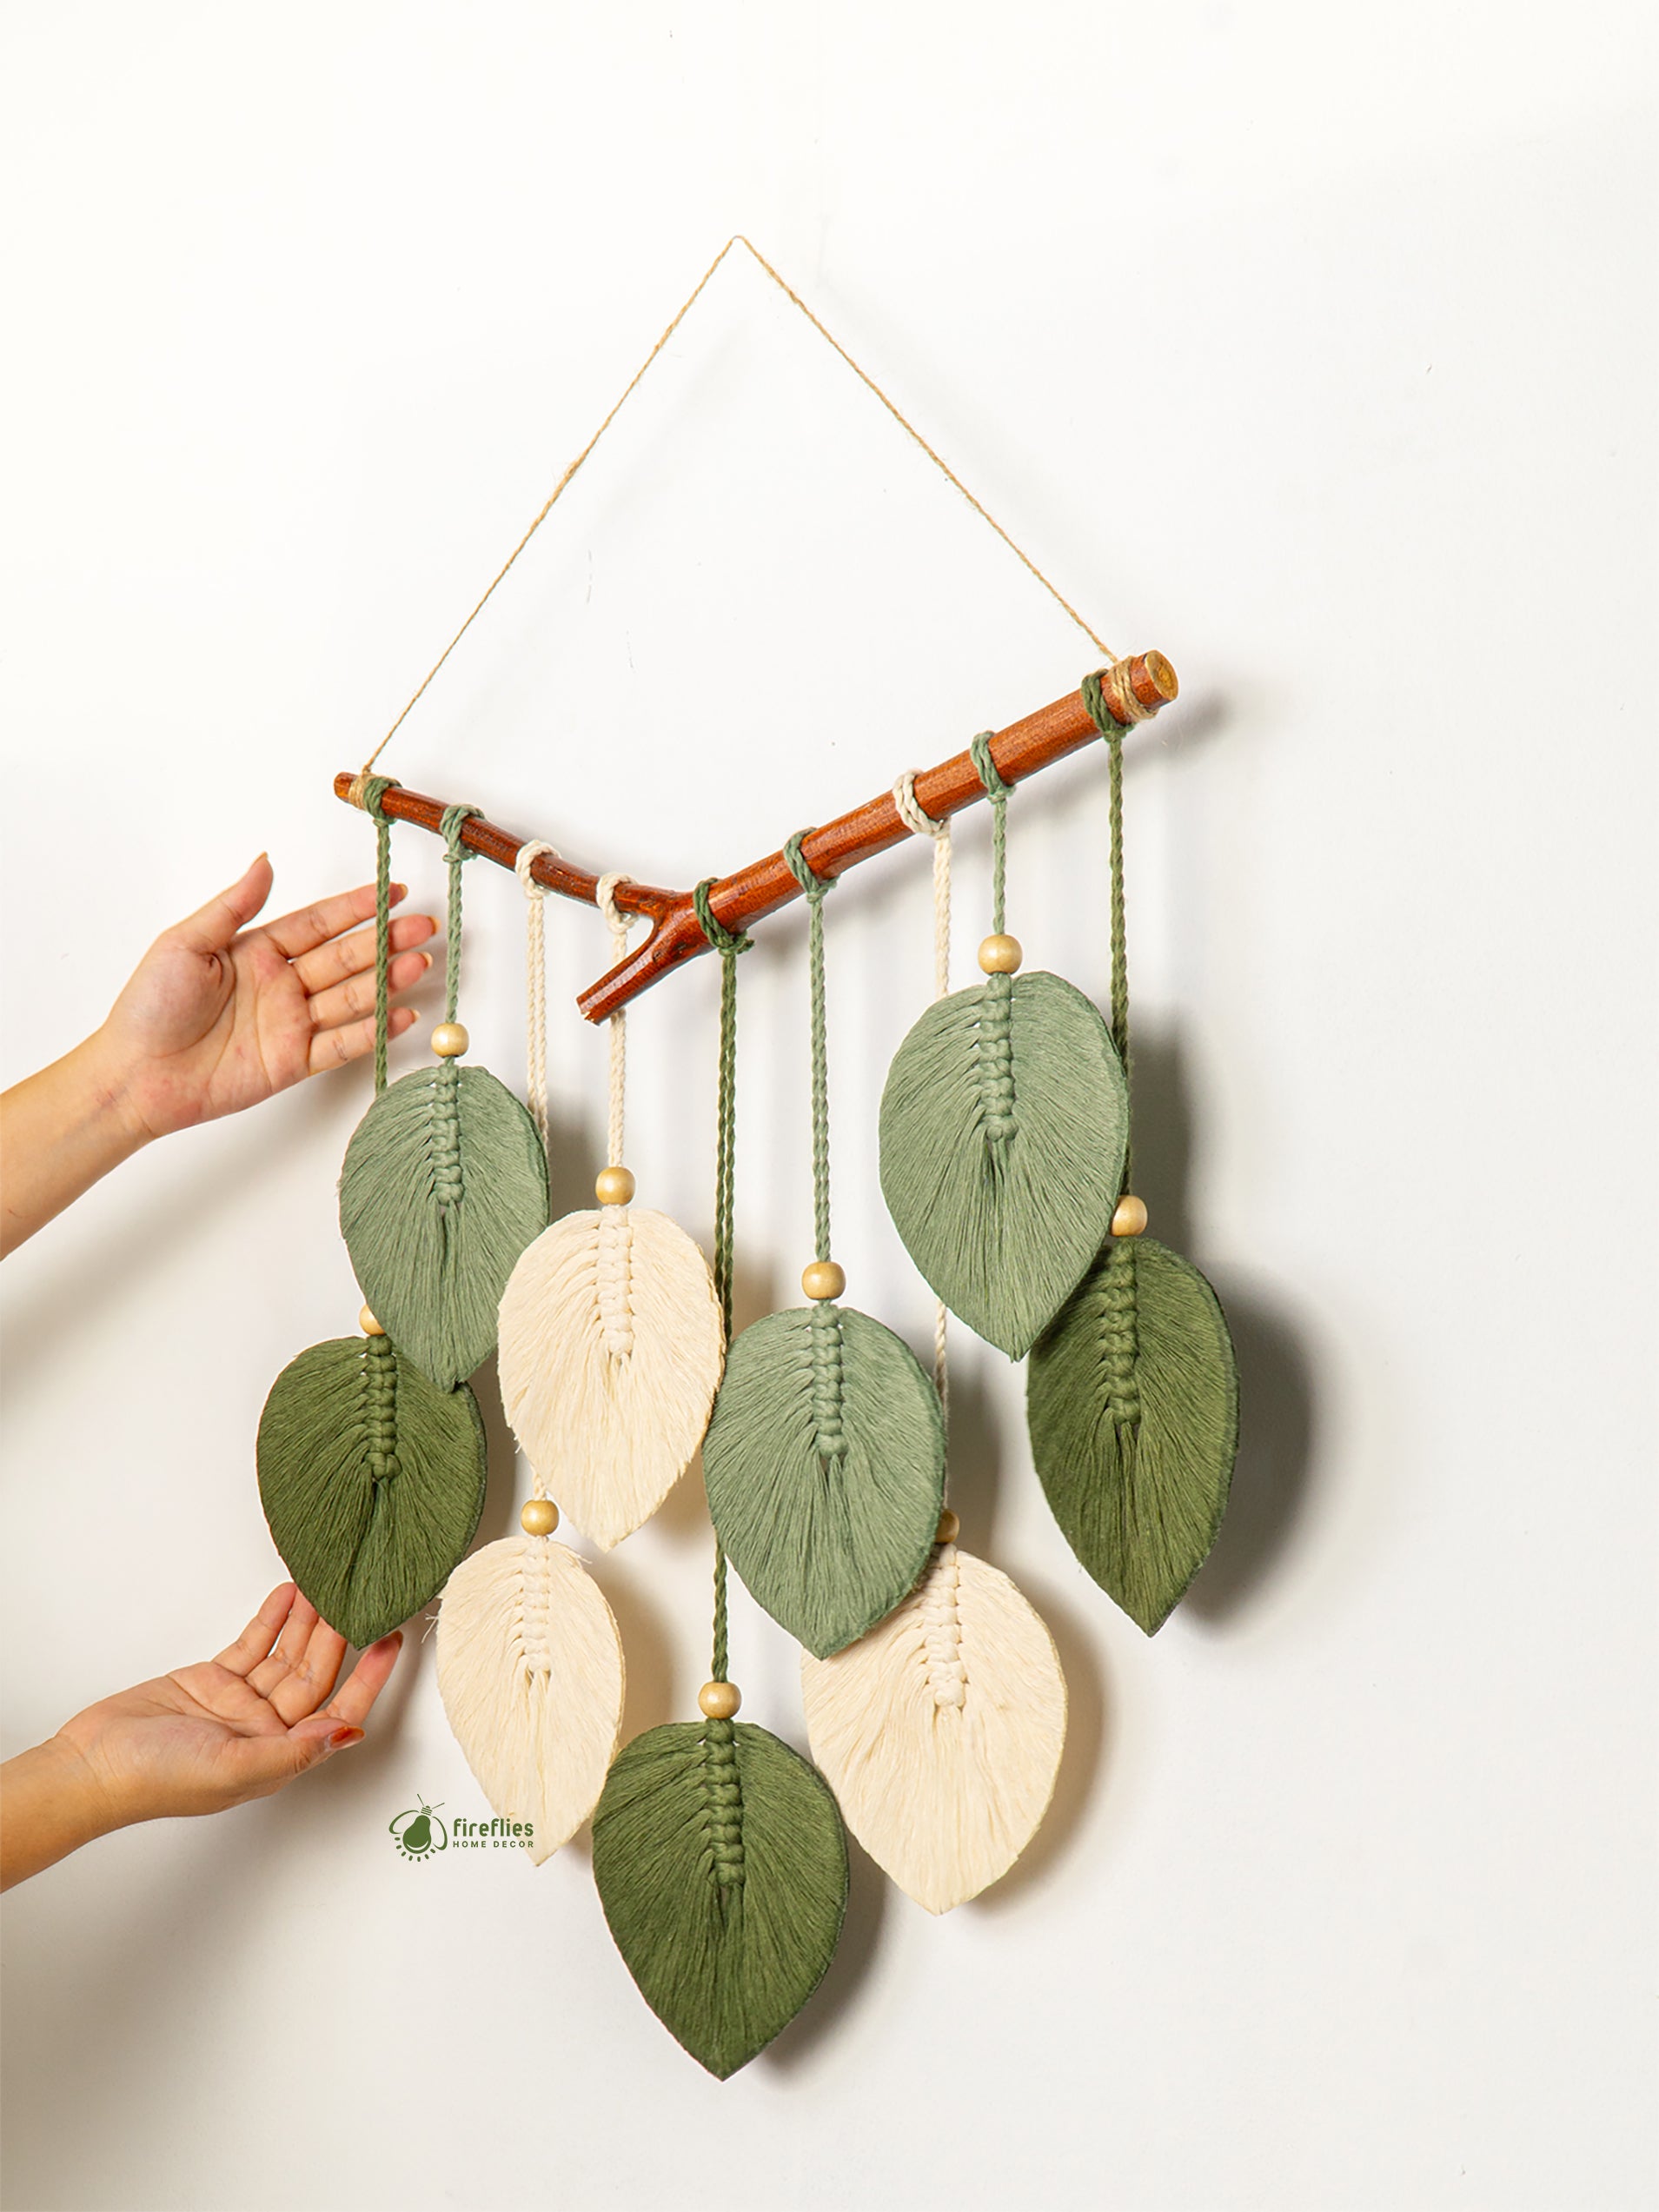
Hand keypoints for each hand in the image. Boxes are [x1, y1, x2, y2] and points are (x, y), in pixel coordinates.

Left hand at [1, 856, 436, 1253]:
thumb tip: (265, 861)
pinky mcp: (294, 1062)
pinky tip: (403, 1014)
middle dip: (386, 941)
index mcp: (257, 951)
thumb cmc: (149, 1007)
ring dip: (388, 982)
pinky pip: (343, 1044)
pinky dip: (375, 1031)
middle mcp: (281, 984)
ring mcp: (292, 1023)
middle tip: (424, 927)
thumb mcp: (185, 942)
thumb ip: (234, 905)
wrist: (136, 1074)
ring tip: (421, 964)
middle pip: (346, 958)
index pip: (319, 923)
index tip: (393, 891)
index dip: (357, 908)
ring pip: (351, 998)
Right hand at [1, 1585, 402, 1887]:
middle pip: (315, 1675)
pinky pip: (253, 1645)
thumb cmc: (155, 1780)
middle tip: (359, 1595)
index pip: (339, 1710)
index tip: (391, 1641)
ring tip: (328, 1583)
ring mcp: (239, 1704)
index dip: (369, 1678)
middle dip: (338, 1634)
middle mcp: (265, 1729)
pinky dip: (271, 1620)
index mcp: (279, 1755)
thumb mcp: (233, 1769)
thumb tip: (348, 1735)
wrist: (92, 1766)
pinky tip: (288, 1594)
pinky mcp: (212, 1681)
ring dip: (307, 1621)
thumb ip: (293, 1750)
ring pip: (286, 1655)